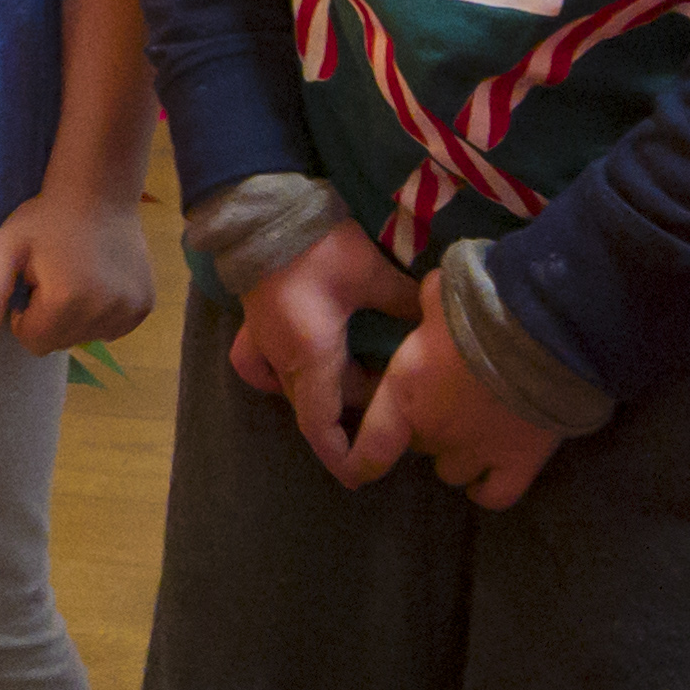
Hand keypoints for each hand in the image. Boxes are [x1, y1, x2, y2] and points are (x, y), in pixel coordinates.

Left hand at [0, 185, 154, 356]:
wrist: (99, 193)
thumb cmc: (45, 220)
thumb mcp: (5, 247)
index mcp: (65, 302)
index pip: (33, 342)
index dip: (24, 316)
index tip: (31, 283)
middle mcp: (102, 312)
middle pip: (60, 344)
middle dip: (49, 319)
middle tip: (54, 278)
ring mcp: (129, 310)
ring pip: (86, 338)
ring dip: (75, 318)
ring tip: (76, 278)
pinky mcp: (144, 306)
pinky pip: (111, 330)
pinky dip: (100, 315)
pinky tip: (98, 283)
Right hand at [224, 216, 419, 484]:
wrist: (265, 215)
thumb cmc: (318, 248)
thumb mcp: (371, 275)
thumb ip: (404, 303)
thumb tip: (437, 323)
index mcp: (311, 356)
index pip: (322, 424)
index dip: (340, 455)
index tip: (359, 474)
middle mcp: (282, 359)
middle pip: (317, 404)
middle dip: (351, 409)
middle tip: (389, 397)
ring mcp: (262, 344)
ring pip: (293, 388)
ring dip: (325, 391)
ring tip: (357, 377)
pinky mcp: (252, 326)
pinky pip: (261, 366)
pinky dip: (279, 375)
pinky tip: (298, 364)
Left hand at [376, 278, 567, 509]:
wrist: (542, 333)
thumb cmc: (483, 309)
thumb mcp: (442, 294)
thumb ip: (429, 304)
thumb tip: (431, 298)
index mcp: (406, 393)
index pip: (372, 445)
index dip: (361, 462)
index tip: (355, 470)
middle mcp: (435, 431)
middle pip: (419, 444)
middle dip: (427, 428)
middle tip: (447, 404)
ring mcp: (476, 452)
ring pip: (452, 472)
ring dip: (456, 456)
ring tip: (471, 435)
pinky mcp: (518, 463)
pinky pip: (495, 495)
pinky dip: (489, 490)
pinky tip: (488, 482)